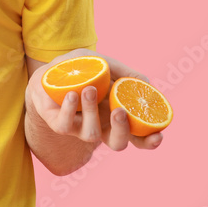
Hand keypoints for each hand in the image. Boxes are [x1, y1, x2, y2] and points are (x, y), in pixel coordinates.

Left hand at [26, 48, 163, 151]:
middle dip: (122, 131)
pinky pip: (65, 125)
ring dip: (91, 112)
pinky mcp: (59, 124)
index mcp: (116, 116)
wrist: (49, 70)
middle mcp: (100, 125)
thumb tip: (146, 83)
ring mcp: (79, 127)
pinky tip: (71, 94)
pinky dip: (69, 109)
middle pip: (118, 144)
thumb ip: (124, 72)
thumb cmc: (81, 68)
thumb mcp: (103, 63)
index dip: (149, 140)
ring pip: (91, 135)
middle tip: (119, 111)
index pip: (137, 137)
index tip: (158, 134)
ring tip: (89, 90)